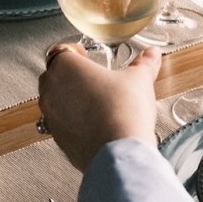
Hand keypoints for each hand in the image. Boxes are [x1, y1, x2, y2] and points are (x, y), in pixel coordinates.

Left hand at [38, 44, 161, 171]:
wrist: (119, 150)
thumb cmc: (123, 111)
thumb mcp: (140, 79)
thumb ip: (144, 63)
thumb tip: (151, 55)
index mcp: (66, 67)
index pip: (60, 51)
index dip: (74, 51)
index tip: (86, 55)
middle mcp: (51, 90)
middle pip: (54, 76)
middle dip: (71, 75)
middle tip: (94, 79)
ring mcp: (51, 117)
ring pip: (55, 101)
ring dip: (70, 99)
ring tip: (97, 102)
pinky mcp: (58, 139)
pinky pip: (62, 124)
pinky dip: (74, 122)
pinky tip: (96, 124)